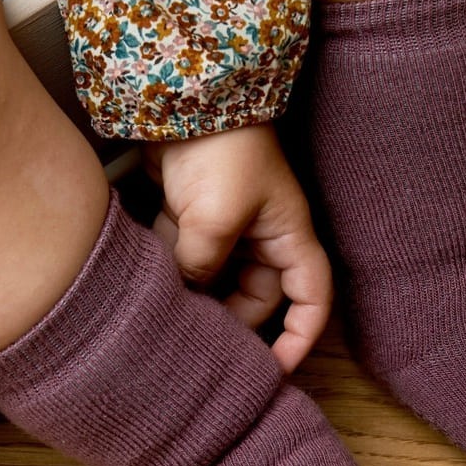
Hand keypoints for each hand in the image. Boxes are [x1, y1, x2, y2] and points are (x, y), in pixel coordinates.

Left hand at [144, 124, 331, 373]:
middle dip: (232, 324)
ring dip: (198, 299)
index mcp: (289, 240)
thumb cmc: (223, 150)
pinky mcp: (196, 220)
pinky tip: (153, 287)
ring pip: (219, 284)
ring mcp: (230, 231)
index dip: (301, 339)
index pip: (312, 301)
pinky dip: (175, 273)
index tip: (276, 371)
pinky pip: (190, 260)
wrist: (187, 94)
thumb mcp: (216, 216)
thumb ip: (204, 264)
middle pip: (258, 301)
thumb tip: (187, 292)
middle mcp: (265, 241)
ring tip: (173, 319)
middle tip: (203, 347)